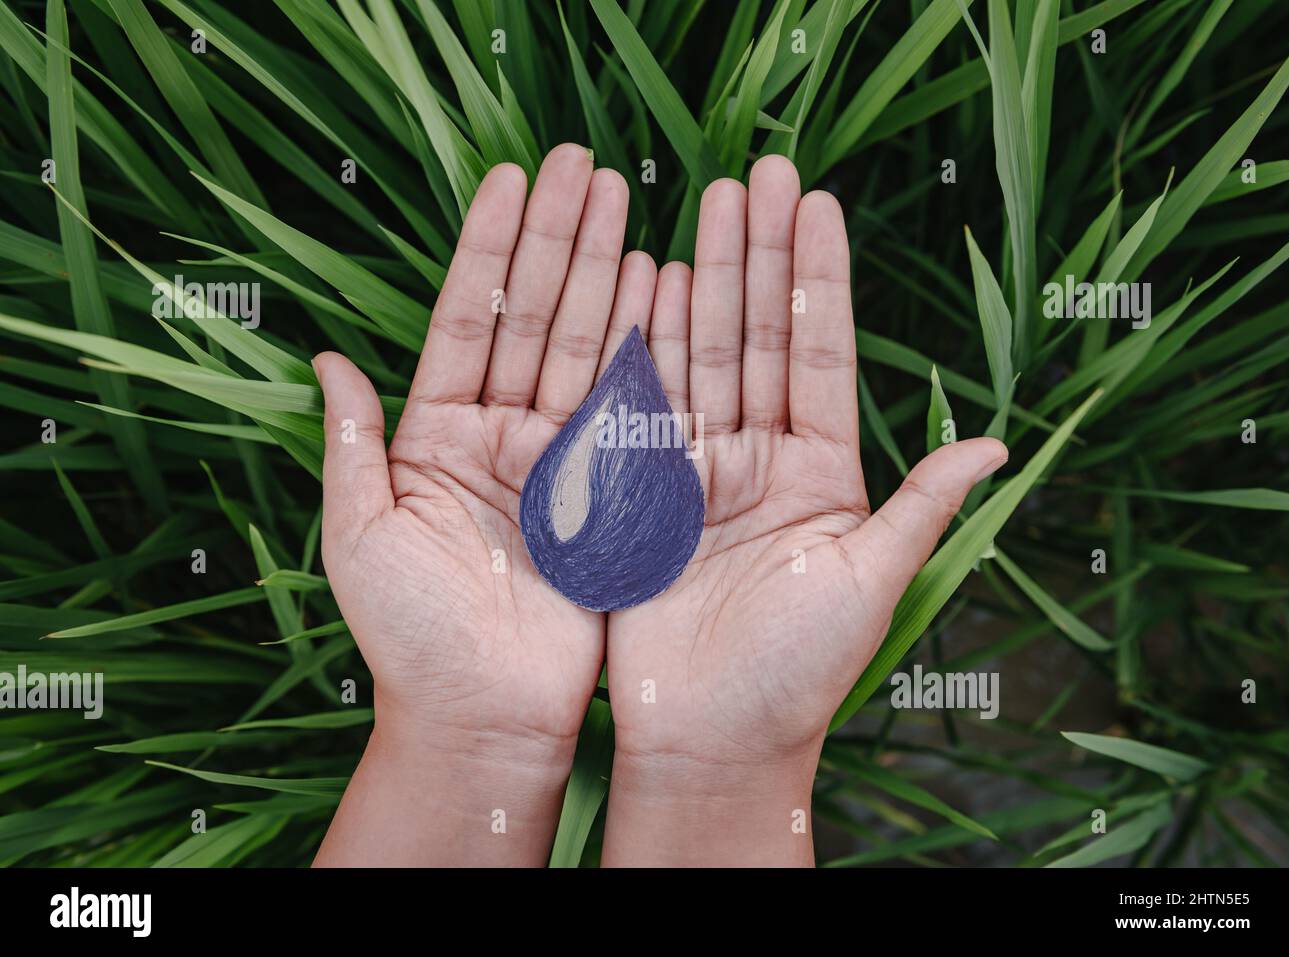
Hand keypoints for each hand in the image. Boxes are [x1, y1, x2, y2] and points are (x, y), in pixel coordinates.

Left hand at [314, 145, 655, 865]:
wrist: (483, 716)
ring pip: (587, 350)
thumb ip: (350, 444)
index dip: (488, 249)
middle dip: (559, 240)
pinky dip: (647, 350)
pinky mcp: (611, 495)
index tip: (513, 179)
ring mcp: (561, 460)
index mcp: (437, 435)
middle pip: (534, 318)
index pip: (466, 320)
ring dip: (606, 275)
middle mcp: (502, 435)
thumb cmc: (408, 638)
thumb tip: (324, 358)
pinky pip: (630, 411)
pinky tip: (662, 289)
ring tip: (628, 203)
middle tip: (587, 166)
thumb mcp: (360, 536)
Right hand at [603, 156, 1007, 865]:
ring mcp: (701, 472)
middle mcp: (763, 460)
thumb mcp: (869, 584)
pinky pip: (643, 408)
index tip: (814, 203)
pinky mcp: (645, 496)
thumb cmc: (799, 675)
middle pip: (759, 339)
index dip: (819, 278)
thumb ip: (921, 507)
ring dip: (703, 282)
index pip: (821, 355)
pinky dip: (643, 346)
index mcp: (823, 473)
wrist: (711, 735)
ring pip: (702, 358)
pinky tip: (645, 283)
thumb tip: (1000, 443)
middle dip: (757, 255)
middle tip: (753, 172)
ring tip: (702, 205)